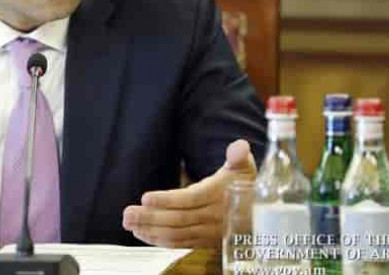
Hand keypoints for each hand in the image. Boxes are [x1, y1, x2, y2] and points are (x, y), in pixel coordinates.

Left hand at [122, 139, 256, 247]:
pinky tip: (141, 234)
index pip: (190, 199)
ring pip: (176, 234)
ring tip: (128, 223)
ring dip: (150, 230)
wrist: (261, 214)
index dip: (167, 200)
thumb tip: (240, 146)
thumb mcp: (245, 167)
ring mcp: (207, 232)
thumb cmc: (246, 185)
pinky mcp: (203, 241)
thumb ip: (239, 156)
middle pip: (178, 220)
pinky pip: (179, 243)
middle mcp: (212, 217)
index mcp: (218, 195)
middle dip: (150, 217)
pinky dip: (159, 240)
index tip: (145, 197)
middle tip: (127, 213)